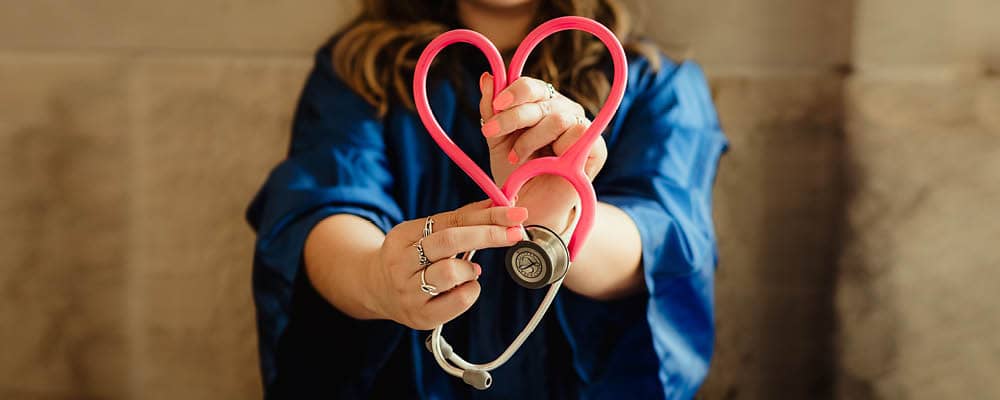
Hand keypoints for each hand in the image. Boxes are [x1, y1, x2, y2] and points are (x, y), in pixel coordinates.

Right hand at [366, 200, 528, 329]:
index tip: (515, 213)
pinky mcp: (421, 316)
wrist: (377, 290)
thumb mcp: (426, 234)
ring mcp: (408, 292)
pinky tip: (465, 287)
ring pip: (450, 272)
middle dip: (488, 234)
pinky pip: (458, 301)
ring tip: (470, 270)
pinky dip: (471, 290)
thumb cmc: (413, 258)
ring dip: (471, 269)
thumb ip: (460, 220)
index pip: (449, 220)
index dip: (486, 216)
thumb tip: (498, 203)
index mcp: (402, 236)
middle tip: (515, 233)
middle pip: (449, 241)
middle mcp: (401, 263)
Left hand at [478, 73, 607, 231]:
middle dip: (513, 116)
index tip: (495, 106)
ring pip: (558, 117)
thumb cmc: (516, 173)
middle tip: (491, 133)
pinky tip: (545, 163)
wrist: (530, 208)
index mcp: (542, 104)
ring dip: (531, 139)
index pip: (531, 86)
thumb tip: (487, 77)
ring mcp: (581, 127)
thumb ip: (491, 110)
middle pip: (542, 99)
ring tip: (517, 158)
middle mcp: (564, 110)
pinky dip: (557, 149)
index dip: (513, 92)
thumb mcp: (497, 141)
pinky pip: (579, 134)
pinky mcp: (597, 148)